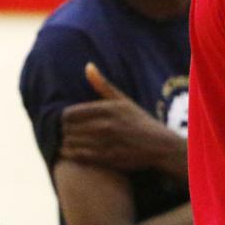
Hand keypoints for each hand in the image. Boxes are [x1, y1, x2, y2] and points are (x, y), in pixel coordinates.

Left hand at [59, 63, 179, 172]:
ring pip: (71, 143)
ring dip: (67, 144)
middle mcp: (106, 125)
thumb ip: (102, 85)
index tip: (70, 122)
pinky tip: (76, 153)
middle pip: (68, 129)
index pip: (69, 114)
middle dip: (66, 131)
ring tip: (72, 143)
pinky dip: (72, 155)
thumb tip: (88, 66)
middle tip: (70, 133)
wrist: (159, 146)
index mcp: (107, 109)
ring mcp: (106, 143)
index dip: (65, 119)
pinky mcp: (106, 158)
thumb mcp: (123, 100)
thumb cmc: (139, 121)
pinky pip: (78, 156)